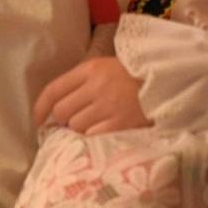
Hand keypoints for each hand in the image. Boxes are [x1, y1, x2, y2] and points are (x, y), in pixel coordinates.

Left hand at [34, 56, 149, 134]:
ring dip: (79, 130)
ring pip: (76, 126)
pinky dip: (93, 138)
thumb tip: (55, 108)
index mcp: (90, 69)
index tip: (38, 121)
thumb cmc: (133, 76)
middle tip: (73, 122)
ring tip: (93, 126)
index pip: (53, 89)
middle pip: (62, 111)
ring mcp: (109, 106)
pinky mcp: (122, 123)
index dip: (40, 108)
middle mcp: (96, 86)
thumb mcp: (105, 69)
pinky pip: (94, 136)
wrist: (169, 82)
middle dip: (63, 120)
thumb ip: (81, 83)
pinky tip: (101, 134)